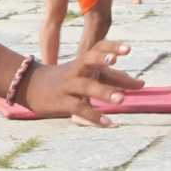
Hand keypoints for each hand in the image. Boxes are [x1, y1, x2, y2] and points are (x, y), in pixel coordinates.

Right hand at [23, 41, 143, 127]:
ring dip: (103, 92)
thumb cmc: (66, 78)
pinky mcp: (62, 102)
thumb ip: (113, 78)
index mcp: (82, 61)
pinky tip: (110, 124)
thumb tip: (142, 84)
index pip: (97, 48)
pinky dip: (95, 116)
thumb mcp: (86, 73)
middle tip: (115, 60)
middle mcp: (76, 70)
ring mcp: (68, 86)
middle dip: (101, 60)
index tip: (128, 48)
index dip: (112, 46)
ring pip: (86, 87)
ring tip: (122, 100)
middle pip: (88, 60)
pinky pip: (80, 109)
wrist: (28, 84)